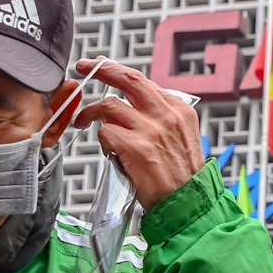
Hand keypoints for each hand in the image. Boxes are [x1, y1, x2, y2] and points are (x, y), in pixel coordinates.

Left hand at [61, 58, 203, 210]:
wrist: (189, 205)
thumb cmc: (182, 178)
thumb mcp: (182, 138)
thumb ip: (161, 119)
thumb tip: (132, 106)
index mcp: (179, 111)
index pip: (144, 82)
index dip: (119, 72)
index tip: (104, 67)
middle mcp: (166, 116)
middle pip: (128, 80)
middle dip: (102, 69)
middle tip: (84, 67)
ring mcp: (151, 130)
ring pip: (109, 106)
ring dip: (91, 113)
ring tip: (84, 121)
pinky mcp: (137, 148)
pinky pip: (106, 132)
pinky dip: (102, 141)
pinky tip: (110, 151)